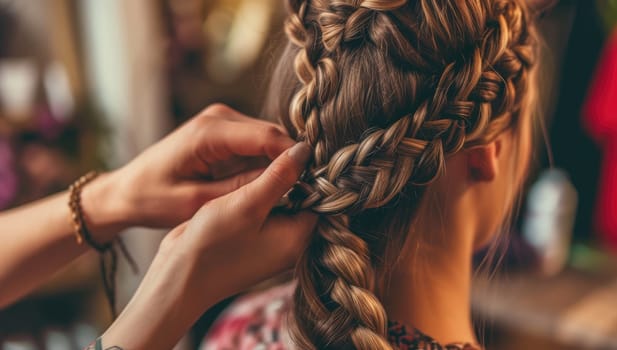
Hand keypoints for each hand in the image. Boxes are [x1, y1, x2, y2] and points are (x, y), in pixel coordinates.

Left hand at [89, 104, 294, 232]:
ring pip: (267, 138)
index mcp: (208, 132)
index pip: (266, 137)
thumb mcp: (198, 202)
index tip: (314, 183)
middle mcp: (217, 118)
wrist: (126, 191)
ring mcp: (221, 121)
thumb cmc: (153, 199)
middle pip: (271, 134)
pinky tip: (267, 185)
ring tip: (287, 193)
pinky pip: (256, 144)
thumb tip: (285, 177)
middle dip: (289, 161)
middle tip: (304, 193)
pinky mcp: (223, 131)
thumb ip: (243, 188)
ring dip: (278, 162)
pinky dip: (265, 162)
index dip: (294, 158)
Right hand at [101, 142, 315, 349]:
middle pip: (301, 198)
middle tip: (276, 146)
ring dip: (270, 182)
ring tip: (259, 158)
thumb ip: (280, 175)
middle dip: (289, 175)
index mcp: (299, 238)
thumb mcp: (249, 203)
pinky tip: (244, 180)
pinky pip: (262, 210)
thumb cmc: (213, 246)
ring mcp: (270, 242)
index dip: (311, 170)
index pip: (320, 197)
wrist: (178, 278)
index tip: (299, 145)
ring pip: (280, 201)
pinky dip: (256, 194)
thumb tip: (305, 150)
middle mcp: (289, 242)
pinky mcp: (252, 239)